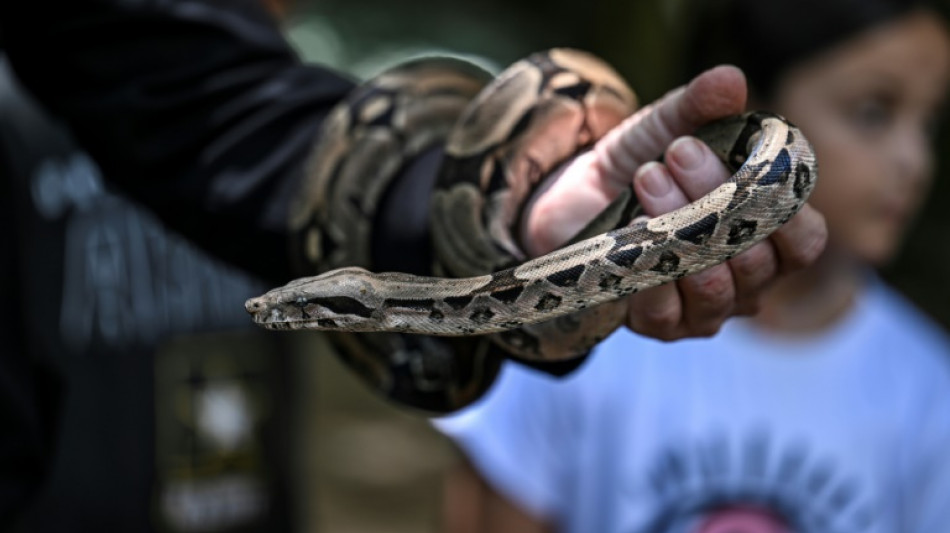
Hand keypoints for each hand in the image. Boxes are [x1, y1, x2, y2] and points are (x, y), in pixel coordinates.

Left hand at [522, 66, 826, 340]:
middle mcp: (744, 284)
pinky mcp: (657, 325)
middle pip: (755, 259)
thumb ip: (699, 107)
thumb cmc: (639, 166)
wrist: (574, 200)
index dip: (787, 209)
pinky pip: (665, 311)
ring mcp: (703, 311)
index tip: (753, 162)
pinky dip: (648, 266)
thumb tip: (729, 79)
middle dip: (717, 198)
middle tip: (678, 151)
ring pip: (713, 285)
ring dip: (679, 226)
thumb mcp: (666, 127)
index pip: (804, 242)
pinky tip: (630, 229)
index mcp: (765, 238)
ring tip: (647, 177)